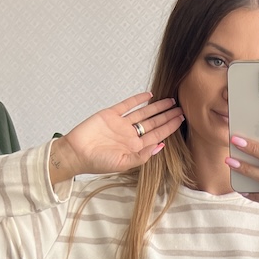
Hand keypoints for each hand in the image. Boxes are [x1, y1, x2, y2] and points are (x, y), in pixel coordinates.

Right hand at [49, 93, 184, 183]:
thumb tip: (161, 146)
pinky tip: (148, 95)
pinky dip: (137, 99)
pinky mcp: (110, 114)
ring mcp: (121, 124)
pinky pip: (126, 105)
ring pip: (143, 112)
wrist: (76, 153)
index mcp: (135, 147)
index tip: (181, 120)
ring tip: (170, 100)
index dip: (169, 127)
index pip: (157, 135)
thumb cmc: (98, 163)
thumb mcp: (124, 163)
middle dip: (167, 115)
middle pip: (153, 123)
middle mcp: (130, 135)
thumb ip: (142, 156)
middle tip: (180, 108)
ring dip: (156, 107)